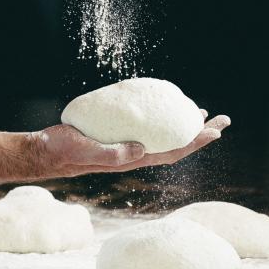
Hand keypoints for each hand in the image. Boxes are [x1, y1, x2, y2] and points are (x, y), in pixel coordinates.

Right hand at [28, 111, 229, 178]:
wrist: (46, 150)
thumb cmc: (65, 151)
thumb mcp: (87, 151)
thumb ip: (113, 153)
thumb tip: (141, 149)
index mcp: (132, 158)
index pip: (172, 152)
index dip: (195, 142)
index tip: (215, 132)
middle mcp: (134, 152)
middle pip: (175, 143)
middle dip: (200, 132)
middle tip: (222, 119)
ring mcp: (127, 144)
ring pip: (163, 135)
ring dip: (184, 125)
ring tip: (201, 113)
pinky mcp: (117, 133)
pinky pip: (146, 126)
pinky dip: (160, 118)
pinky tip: (162, 109)